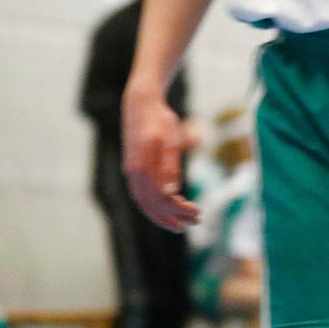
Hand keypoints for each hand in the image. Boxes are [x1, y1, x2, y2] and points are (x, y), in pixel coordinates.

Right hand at [123, 89, 198, 231]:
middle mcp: (132, 174)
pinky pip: (143, 196)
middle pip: (151, 206)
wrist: (141, 103)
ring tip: (183, 224)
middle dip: (173, 218)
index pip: (160, 200)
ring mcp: (131, 173)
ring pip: (145, 204)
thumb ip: (169, 165)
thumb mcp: (169, 140)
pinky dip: (156, 206)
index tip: (197, 214)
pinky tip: (170, 209)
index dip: (178, 210)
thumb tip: (171, 193)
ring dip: (164, 215)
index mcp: (140, 168)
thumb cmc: (158, 119)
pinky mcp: (134, 170)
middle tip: (195, 223)